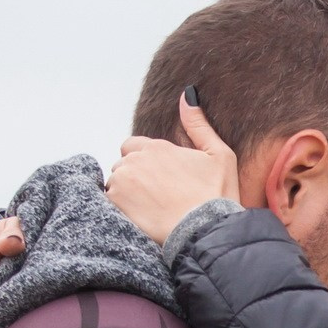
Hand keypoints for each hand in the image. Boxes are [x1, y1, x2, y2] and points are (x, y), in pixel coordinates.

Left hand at [108, 91, 238, 244]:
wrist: (206, 232)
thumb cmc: (217, 196)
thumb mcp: (219, 154)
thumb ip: (199, 125)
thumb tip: (188, 95)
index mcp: (156, 147)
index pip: (133, 146)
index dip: (144, 161)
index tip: (159, 179)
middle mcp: (135, 161)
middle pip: (122, 165)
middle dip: (134, 177)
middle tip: (155, 197)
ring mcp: (122, 183)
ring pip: (114, 184)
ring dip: (125, 193)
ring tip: (148, 210)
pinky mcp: (115, 205)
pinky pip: (108, 203)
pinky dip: (120, 209)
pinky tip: (140, 218)